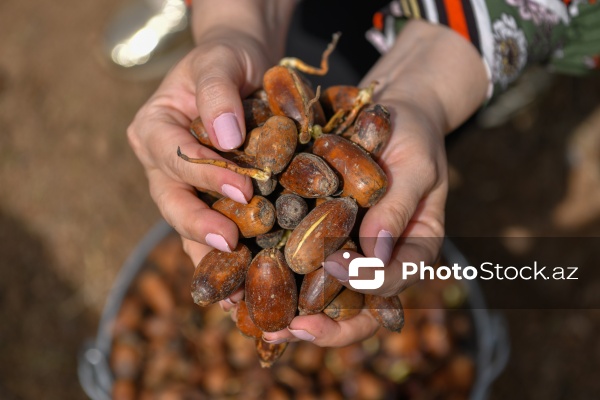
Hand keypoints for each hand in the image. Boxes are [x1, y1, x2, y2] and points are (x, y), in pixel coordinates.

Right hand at [127, 0, 295, 264]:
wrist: (243, 68)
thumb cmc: (227, 59)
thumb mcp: (220, 60)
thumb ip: (217, 91)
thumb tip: (225, 137)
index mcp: (154, 129)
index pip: (174, 156)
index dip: (205, 174)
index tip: (244, 188)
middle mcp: (162, 164)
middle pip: (172, 201)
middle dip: (201, 227)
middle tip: (231, 246)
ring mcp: (185, 186)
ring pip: (190, 226)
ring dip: (212, 259)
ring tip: (234, 292)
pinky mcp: (211, 200)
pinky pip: (214, 231)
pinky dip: (228, 259)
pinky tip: (245, 285)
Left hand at [256, 20, 488, 346]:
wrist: (389, 111)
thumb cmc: (413, 135)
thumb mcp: (416, 165)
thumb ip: (397, 208)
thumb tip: (373, 256)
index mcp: (409, 250)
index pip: (392, 284)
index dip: (366, 288)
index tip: (337, 270)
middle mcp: (374, 259)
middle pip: (353, 308)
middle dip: (321, 326)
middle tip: (285, 330)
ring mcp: (344, 248)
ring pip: (320, 295)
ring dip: (287, 312)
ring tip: (251, 319)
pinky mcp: (314, 231)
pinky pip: (294, 259)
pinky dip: (269, 274)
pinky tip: (238, 277)